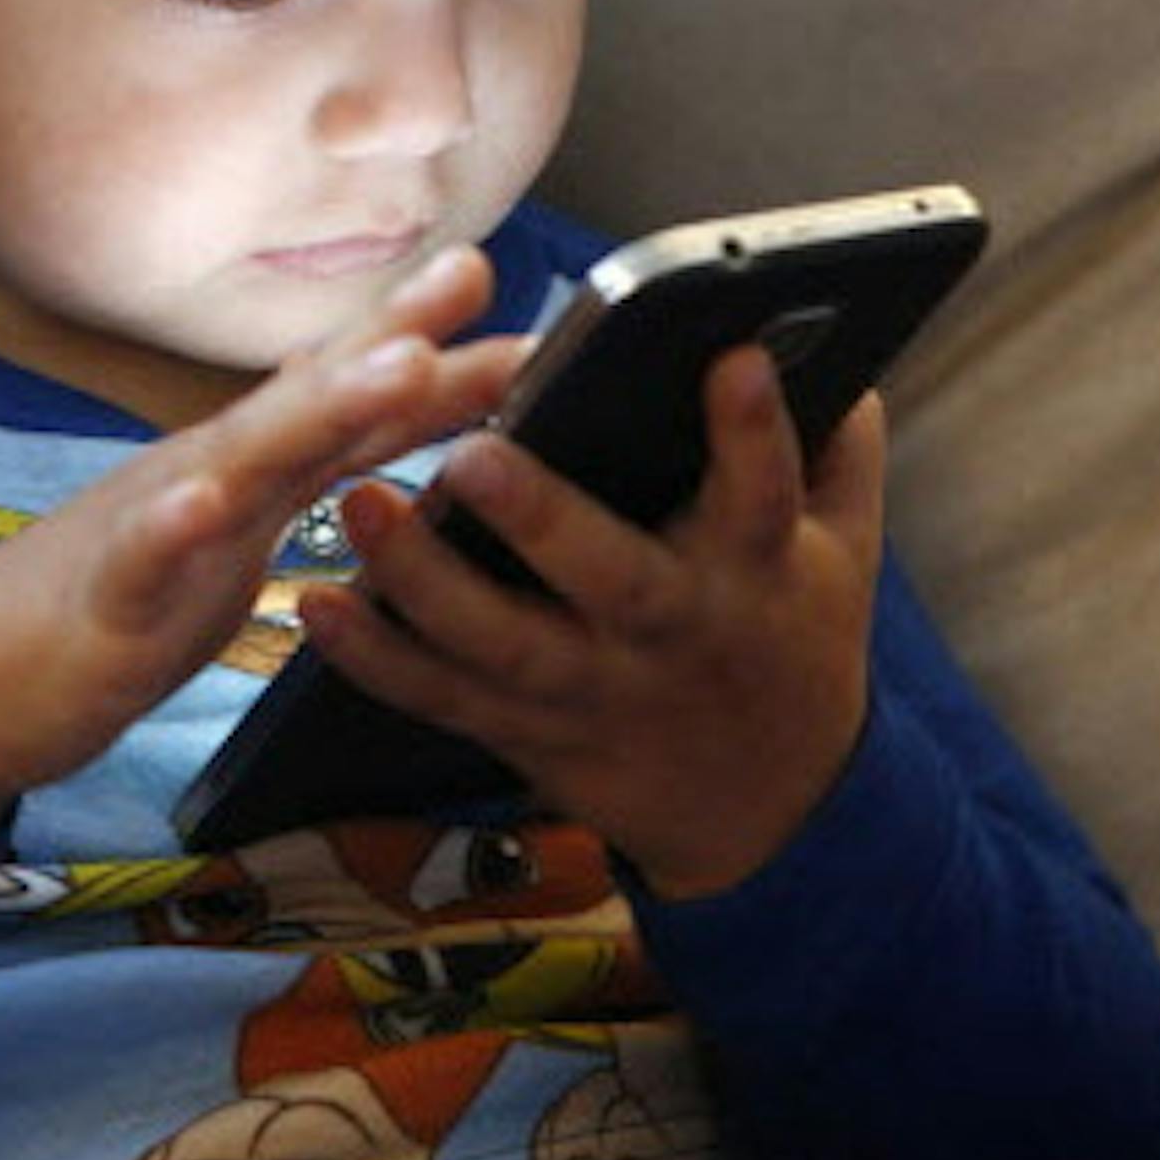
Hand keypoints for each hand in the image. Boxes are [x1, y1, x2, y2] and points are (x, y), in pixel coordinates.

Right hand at [0, 247, 529, 851]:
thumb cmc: (112, 603)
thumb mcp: (232, 530)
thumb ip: (305, 472)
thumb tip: (390, 421)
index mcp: (248, 471)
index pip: (353, 401)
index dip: (435, 354)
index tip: (521, 308)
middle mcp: (209, 477)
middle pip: (314, 399)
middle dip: (397, 336)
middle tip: (476, 272)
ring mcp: (153, 531)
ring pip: (246, 461)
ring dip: (321, 408)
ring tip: (396, 367)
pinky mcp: (104, 604)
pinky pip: (139, 562)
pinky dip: (170, 527)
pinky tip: (198, 503)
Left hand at [298, 347, 885, 897]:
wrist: (769, 812)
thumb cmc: (791, 641)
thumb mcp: (841, 553)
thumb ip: (838, 451)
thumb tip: (837, 346)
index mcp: (753, 572)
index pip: (764, 492)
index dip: (752, 428)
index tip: (729, 354)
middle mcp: (670, 631)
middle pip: (611, 579)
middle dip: (543, 520)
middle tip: (473, 454)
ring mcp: (593, 689)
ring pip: (502, 643)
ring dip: (424, 580)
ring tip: (359, 501)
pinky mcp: (528, 731)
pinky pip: (442, 697)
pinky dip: (376, 657)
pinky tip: (317, 603)